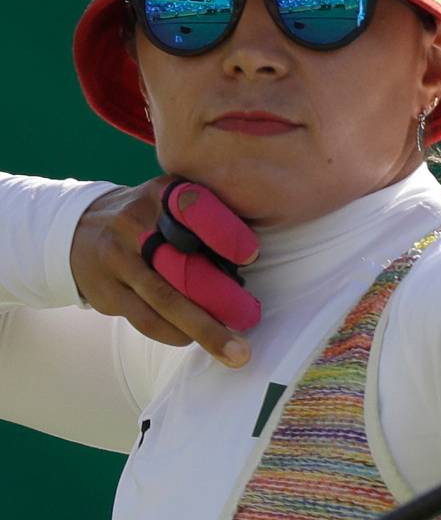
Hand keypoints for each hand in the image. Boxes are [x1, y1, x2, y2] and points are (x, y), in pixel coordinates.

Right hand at [70, 178, 260, 366]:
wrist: (79, 229)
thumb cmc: (149, 217)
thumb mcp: (172, 199)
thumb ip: (206, 214)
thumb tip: (251, 256)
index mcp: (162, 196)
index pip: (196, 210)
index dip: (225, 233)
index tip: (252, 256)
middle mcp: (136, 224)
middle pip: (183, 265)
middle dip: (221, 298)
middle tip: (251, 318)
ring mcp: (118, 259)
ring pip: (165, 301)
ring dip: (203, 330)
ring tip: (234, 351)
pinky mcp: (106, 290)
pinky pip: (145, 319)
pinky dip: (174, 334)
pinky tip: (194, 340)